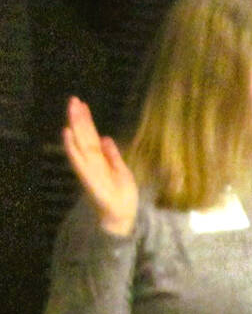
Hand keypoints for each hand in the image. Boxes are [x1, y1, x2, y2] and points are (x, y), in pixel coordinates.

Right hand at [61, 97, 136, 236]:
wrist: (123, 215)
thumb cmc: (122, 195)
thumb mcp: (121, 170)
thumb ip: (112, 155)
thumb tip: (106, 138)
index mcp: (100, 159)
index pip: (91, 135)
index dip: (87, 120)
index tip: (83, 105)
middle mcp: (92, 161)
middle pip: (84, 135)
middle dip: (79, 118)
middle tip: (73, 99)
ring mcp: (88, 168)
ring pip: (79, 142)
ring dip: (75, 126)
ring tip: (71, 109)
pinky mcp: (87, 177)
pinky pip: (78, 160)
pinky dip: (71, 147)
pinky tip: (67, 134)